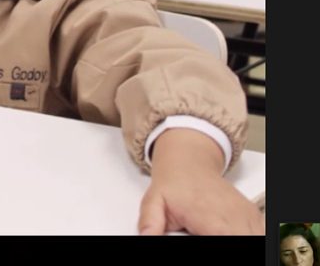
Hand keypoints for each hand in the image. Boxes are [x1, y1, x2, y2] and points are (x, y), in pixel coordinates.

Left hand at [138, 128, 263, 234]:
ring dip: (244, 241)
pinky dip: (252, 235)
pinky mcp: (254, 215)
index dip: (222, 245)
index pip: (226, 240)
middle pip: (245, 240)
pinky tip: (235, 233)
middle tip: (207, 234)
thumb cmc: (174, 183)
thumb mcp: (154, 202)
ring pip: (257, 237)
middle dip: (232, 245)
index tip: (204, 237)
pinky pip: (261, 233)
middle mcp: (233, 216)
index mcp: (210, 217)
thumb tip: (146, 236)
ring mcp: (246, 216)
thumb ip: (150, 223)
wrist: (189, 162)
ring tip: (219, 232)